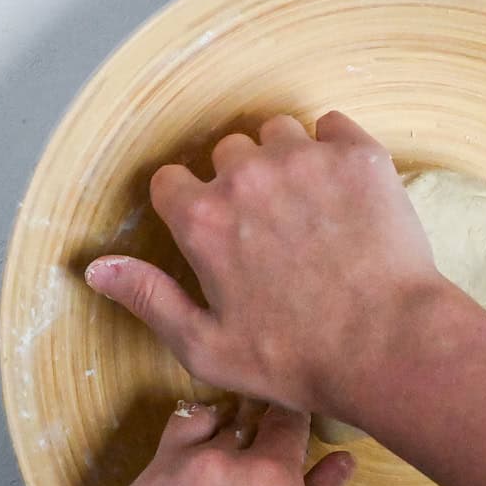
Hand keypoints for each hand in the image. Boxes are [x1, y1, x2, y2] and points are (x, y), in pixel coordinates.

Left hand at [71, 400, 353, 485]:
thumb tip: (341, 465)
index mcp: (266, 479)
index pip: (285, 415)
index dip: (294, 424)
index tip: (296, 435)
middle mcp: (208, 467)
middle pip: (237, 420)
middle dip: (252, 439)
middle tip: (260, 476)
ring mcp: (155, 484)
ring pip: (187, 432)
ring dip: (207, 445)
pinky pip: (149, 477)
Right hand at [83, 111, 444, 414]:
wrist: (390, 346)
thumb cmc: (298, 358)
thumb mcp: (206, 347)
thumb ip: (149, 299)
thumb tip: (96, 268)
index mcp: (202, 219)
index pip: (170, 181)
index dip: (189, 207)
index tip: (215, 232)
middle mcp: (247, 176)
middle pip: (227, 152)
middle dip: (241, 184)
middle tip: (273, 229)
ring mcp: (306, 159)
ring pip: (279, 133)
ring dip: (286, 161)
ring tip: (311, 209)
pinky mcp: (359, 156)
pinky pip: (333, 127)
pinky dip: (335, 150)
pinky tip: (345, 194)